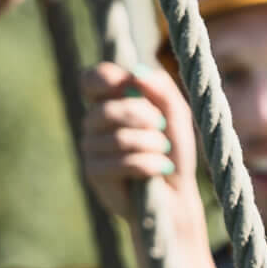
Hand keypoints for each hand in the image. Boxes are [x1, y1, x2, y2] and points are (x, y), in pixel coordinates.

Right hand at [80, 62, 203, 237]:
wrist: (176, 194)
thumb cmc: (174, 150)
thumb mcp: (176, 113)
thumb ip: (161, 88)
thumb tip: (136, 73)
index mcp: (109, 101)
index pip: (91, 79)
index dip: (107, 78)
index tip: (129, 85)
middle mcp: (93, 122)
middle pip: (108, 109)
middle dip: (144, 117)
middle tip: (161, 128)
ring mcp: (90, 147)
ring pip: (120, 138)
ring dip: (152, 145)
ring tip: (163, 153)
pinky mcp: (94, 172)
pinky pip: (123, 162)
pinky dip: (150, 164)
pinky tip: (159, 169)